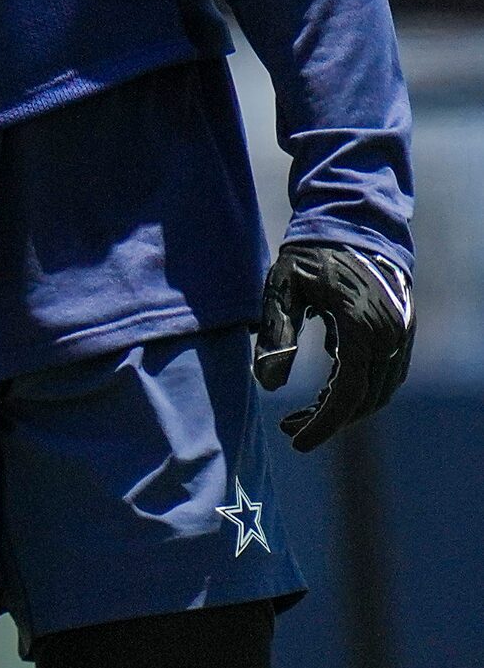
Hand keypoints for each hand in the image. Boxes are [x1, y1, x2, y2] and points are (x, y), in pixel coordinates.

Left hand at [255, 241, 413, 452]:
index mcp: (361, 328)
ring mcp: (400, 336)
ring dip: (344, 408)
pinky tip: (324, 391)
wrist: (352, 225)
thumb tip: (267, 386)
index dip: (322, 424)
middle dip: (328, 420)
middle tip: (289, 428)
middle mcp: (389, 337)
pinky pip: (383, 375)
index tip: (295, 442)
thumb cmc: (309, 255)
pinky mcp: (401, 333)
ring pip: (378, 392)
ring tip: (301, 414)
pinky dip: (357, 390)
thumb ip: (276, 335)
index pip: (346, 394)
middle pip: (365, 400)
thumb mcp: (282, 289)